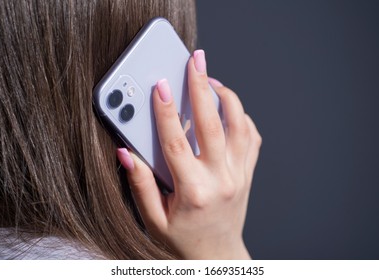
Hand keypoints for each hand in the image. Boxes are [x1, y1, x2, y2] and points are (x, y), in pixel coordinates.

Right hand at [117, 50, 260, 258]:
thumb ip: (139, 185)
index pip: (176, 143)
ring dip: (226, 98)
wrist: (217, 254)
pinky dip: (242, 117)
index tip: (159, 86)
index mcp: (194, 190)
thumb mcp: (153, 219)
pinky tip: (228, 108)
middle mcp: (221, 179)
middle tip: (195, 61)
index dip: (164, 112)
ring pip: (239, 125)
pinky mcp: (247, 173)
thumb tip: (127, 153)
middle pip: (212, 124)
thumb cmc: (183, 239)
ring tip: (211, 80)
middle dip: (201, 87)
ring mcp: (239, 174)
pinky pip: (252, 137)